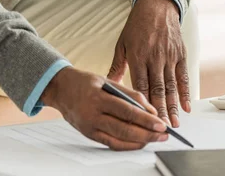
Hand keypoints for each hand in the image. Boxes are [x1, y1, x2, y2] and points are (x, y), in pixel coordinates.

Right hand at [41, 66, 168, 150]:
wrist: (60, 89)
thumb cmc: (84, 82)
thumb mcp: (105, 80)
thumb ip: (127, 93)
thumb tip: (148, 109)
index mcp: (98, 98)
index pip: (126, 111)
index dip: (145, 119)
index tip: (161, 123)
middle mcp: (93, 115)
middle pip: (124, 129)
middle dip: (147, 134)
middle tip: (163, 135)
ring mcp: (90, 127)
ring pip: (119, 140)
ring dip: (140, 141)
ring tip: (154, 139)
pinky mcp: (89, 135)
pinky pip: (111, 144)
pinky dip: (127, 145)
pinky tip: (139, 142)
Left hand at [107, 0, 189, 127]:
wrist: (156, 6)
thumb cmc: (136, 26)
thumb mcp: (122, 43)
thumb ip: (117, 66)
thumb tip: (108, 84)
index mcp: (137, 55)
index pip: (140, 85)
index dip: (143, 104)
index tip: (143, 120)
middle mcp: (154, 57)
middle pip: (157, 89)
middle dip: (160, 111)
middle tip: (162, 129)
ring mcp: (169, 55)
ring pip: (172, 85)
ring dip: (174, 106)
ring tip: (175, 122)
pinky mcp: (180, 53)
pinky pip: (184, 76)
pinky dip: (186, 91)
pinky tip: (187, 106)